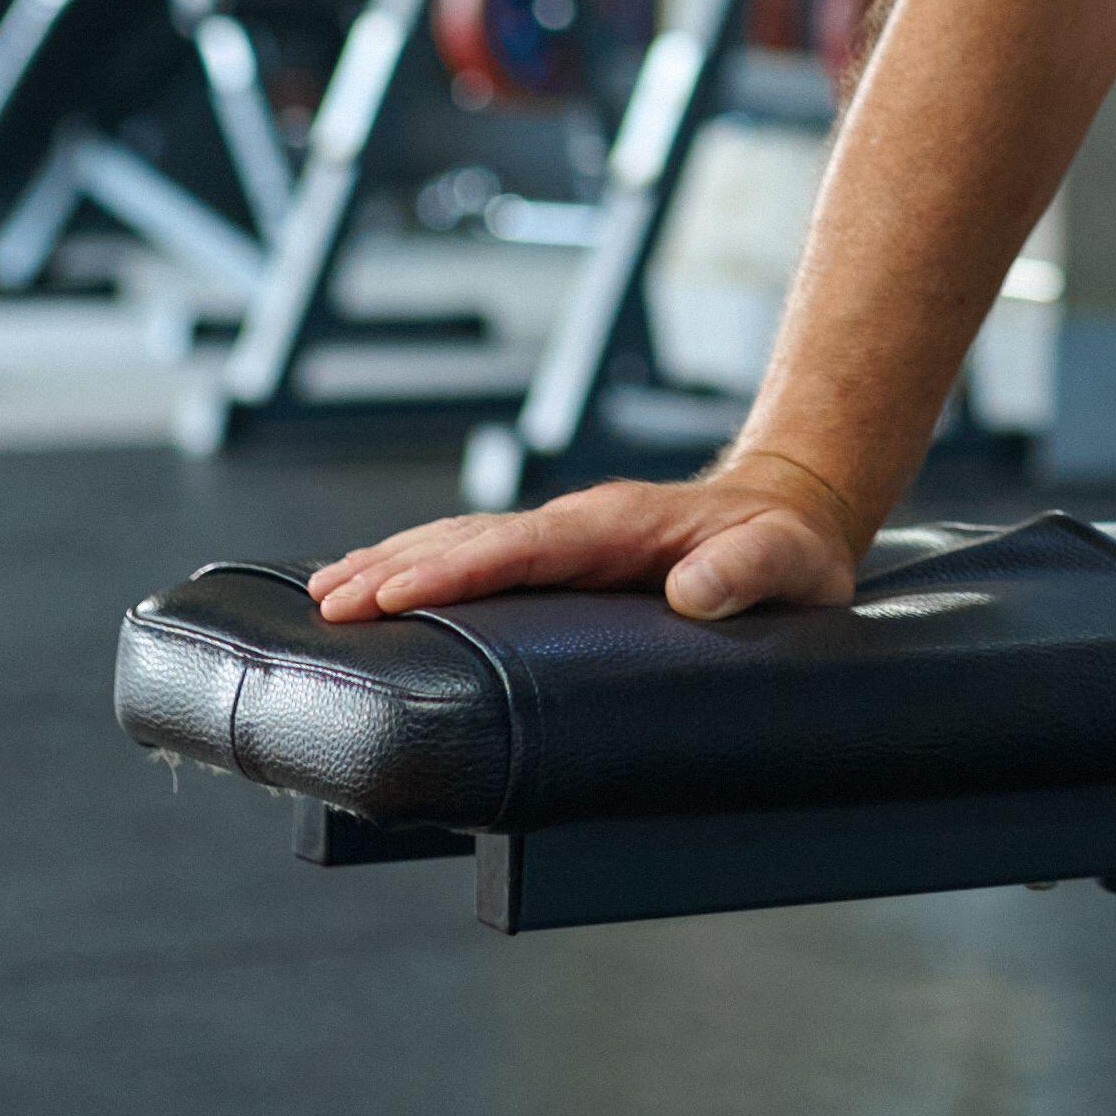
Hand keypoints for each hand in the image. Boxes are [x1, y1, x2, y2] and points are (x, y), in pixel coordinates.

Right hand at [304, 448, 870, 625]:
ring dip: (394, 563)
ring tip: (324, 595)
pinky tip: (376, 584)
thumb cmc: (788, 548)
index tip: (398, 594)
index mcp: (620, 524)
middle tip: (329, 604)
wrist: (790, 511)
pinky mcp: (558, 554)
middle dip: (398, 569)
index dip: (461, 571)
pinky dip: (419, 565)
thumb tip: (692, 592)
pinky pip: (476, 555)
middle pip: (473, 540)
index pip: (526, 546)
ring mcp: (564, 534)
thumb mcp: (789, 563)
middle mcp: (579, 522)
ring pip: (462, 542)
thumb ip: (747, 572)